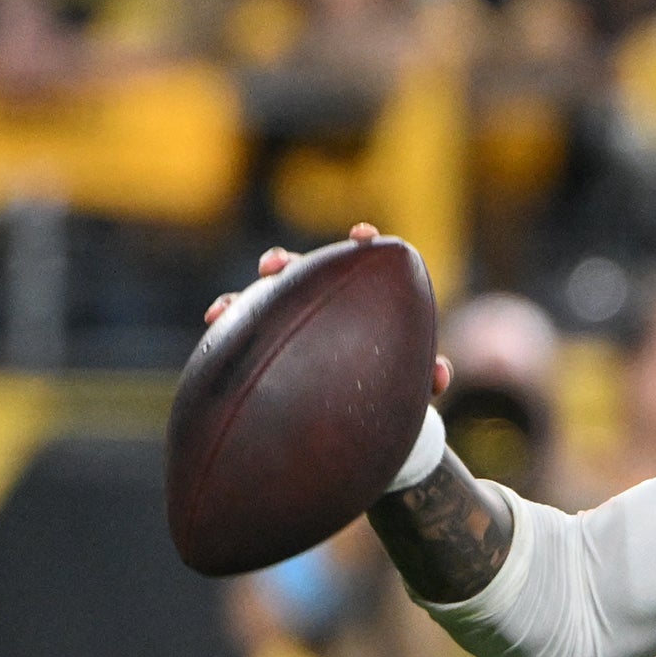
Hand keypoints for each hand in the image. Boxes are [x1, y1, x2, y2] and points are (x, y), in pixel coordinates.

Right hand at [206, 223, 452, 397]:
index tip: (362, 234)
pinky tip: (214, 320)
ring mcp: (291, 318)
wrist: (361, 422)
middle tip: (272, 265)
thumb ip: (426, 378)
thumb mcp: (410, 387)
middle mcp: (322, 302)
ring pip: (266, 297)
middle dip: (286, 263)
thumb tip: (441, 377)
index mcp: (360, 302)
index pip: (361, 264)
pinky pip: (244, 327)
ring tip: (230, 303)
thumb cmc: (390, 392)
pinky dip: (229, 318)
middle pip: (303, 272)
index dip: (361, 244)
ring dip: (247, 293)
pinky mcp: (267, 340)